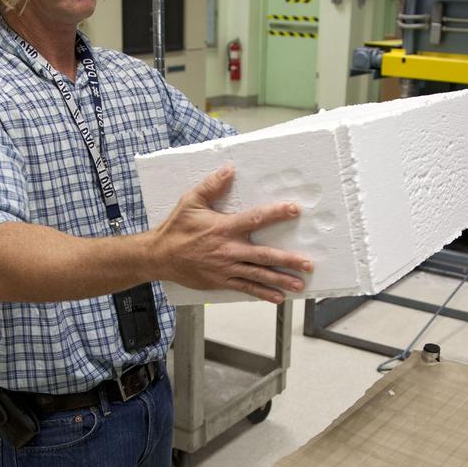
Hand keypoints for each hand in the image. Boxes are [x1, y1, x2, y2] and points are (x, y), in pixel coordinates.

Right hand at [150, 164, 312, 303]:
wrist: (159, 257)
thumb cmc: (176, 228)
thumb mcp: (190, 201)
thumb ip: (211, 185)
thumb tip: (229, 169)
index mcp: (223, 228)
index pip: (255, 219)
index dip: (276, 213)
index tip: (294, 210)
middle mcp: (228, 250)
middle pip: (264, 256)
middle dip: (288, 260)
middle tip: (307, 264)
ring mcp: (226, 268)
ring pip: (258, 275)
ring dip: (280, 280)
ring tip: (298, 283)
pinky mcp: (221, 281)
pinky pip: (245, 288)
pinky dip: (262, 293)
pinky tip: (278, 297)